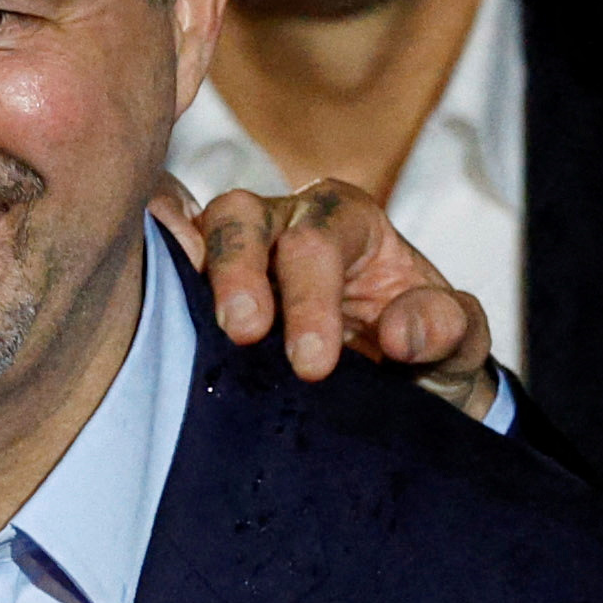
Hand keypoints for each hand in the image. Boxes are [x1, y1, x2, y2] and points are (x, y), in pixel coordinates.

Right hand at [153, 171, 496, 419]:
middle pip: (247, 220)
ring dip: (194, 276)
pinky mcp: (201, 281)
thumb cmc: (423, 350)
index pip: (320, 242)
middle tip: (245, 332)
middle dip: (241, 274)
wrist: (396, 383)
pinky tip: (145, 308)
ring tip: (199, 326)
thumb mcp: (458, 344)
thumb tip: (400, 333)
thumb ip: (445, 328)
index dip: (313, 300)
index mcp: (350, 220)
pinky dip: (156, 276)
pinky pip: (169, 260)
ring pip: (201, 232)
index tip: (314, 365)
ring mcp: (237, 248)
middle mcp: (286, 221)